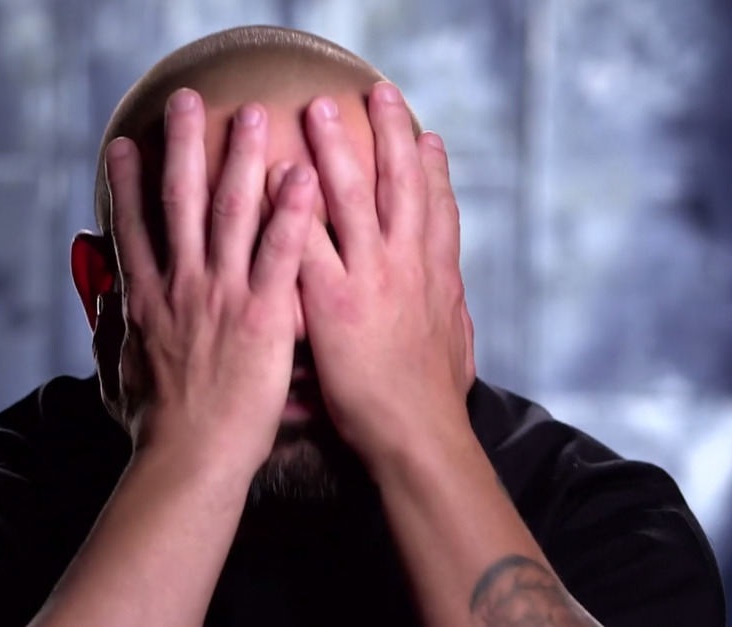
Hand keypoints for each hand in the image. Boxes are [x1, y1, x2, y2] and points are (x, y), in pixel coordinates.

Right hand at [105, 89, 316, 468]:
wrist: (189, 460)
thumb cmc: (160, 429)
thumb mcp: (122, 376)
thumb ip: (116, 339)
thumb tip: (108, 318)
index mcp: (147, 300)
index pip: (133, 227)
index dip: (126, 182)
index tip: (123, 143)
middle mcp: (180, 286)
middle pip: (178, 201)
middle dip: (181, 145)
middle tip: (186, 99)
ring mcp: (221, 296)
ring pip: (229, 212)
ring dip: (239, 158)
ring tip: (252, 114)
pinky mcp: (262, 316)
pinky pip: (280, 254)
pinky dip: (290, 213)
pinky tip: (303, 176)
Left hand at [295, 82, 475, 464]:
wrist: (416, 437)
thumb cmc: (433, 402)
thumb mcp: (456, 350)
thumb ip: (452, 317)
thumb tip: (457, 303)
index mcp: (437, 278)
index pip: (439, 210)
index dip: (434, 170)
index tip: (427, 136)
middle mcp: (407, 267)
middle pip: (402, 185)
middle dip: (391, 134)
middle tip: (379, 93)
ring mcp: (371, 279)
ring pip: (354, 198)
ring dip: (338, 147)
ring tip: (318, 108)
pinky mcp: (333, 302)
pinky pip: (306, 243)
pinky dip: (292, 205)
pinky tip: (275, 174)